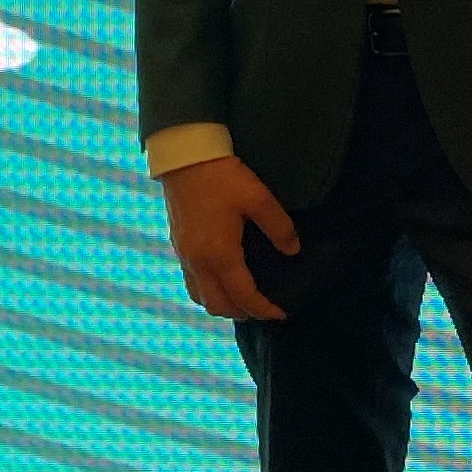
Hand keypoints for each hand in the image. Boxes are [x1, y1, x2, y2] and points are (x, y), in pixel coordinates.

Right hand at [164, 154, 299, 322]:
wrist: (185, 158)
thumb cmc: (222, 177)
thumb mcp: (258, 198)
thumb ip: (279, 227)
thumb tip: (293, 250)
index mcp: (220, 254)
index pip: (243, 296)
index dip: (264, 309)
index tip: (281, 314)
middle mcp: (198, 262)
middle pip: (219, 305)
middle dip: (243, 313)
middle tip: (265, 309)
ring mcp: (184, 256)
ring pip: (201, 297)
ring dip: (222, 305)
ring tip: (243, 300)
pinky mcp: (178, 246)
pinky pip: (191, 282)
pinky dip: (208, 291)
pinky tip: (221, 280)